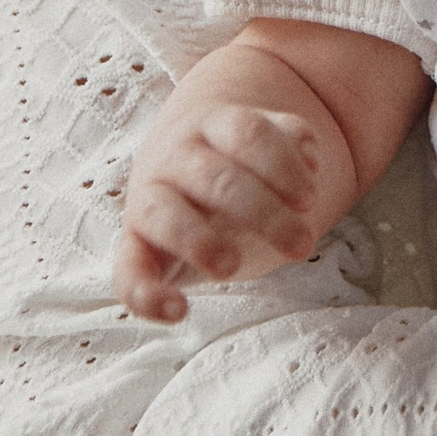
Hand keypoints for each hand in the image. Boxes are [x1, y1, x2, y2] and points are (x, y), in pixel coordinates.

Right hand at [113, 65, 350, 323]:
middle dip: (263, 214)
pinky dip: (144, 295)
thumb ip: (291, 140)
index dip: (282, 166)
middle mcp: (176, 155)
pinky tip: (178, 311)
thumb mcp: (267, 142)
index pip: (249, 134)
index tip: (310, 201)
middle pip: (216, 178)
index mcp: (216, 124)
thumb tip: (310, 158)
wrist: (184, 157)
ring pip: (161, 213)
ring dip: (198, 241)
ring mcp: (148, 197)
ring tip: (231, 267)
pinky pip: (126, 272)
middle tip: (301, 245)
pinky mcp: (133, 246)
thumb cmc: (240, 158)